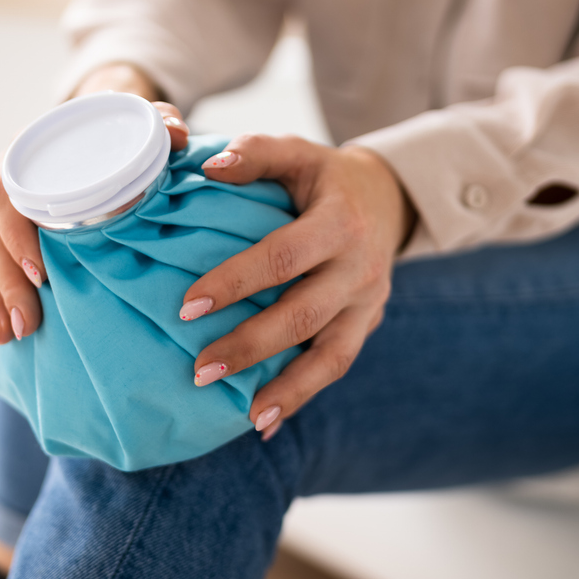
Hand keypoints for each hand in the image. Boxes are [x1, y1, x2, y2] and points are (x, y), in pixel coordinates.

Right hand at [0, 63, 187, 345]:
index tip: (41, 272)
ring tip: (9, 338)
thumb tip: (175, 134)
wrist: (83, 134)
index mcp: (23, 162)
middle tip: (26, 324)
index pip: (6, 198)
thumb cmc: (105, 133)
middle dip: (7, 286)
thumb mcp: (130, 124)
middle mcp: (3, 190)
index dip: (18, 237)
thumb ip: (155, 123)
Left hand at [180, 135, 415, 439]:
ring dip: (285, 389)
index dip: (236, 281)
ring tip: (242, 415)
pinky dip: (301, 398)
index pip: (283, 257)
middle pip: (304, 315)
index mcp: (340, 223)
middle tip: (200, 369)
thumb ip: (257, 154)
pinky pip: (336, 367)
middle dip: (251, 346)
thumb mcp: (298, 153)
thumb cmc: (325, 177)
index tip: (187, 305)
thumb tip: (211, 166)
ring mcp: (368, 304)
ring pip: (330, 356)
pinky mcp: (367, 325)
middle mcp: (360, 269)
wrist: (391, 200)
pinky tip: (263, 424)